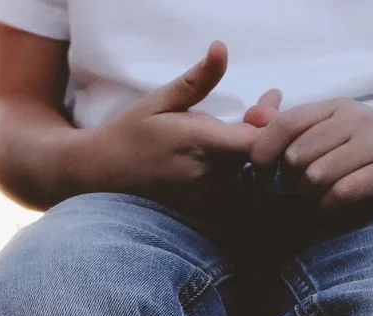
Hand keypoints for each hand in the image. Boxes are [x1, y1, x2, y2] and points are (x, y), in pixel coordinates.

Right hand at [76, 43, 259, 204]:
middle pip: (258, 158)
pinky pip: (236, 191)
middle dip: (265, 130)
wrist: (101, 173)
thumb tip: (220, 48)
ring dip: (254, 150)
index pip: (256, 142)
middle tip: (263, 103)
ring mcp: (205, 197)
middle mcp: (206, 175)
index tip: (264, 103)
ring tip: (247, 121)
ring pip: (248, 175)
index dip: (271, 124)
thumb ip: (198, 79)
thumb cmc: (130, 132)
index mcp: (199, 144)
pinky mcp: (202, 209)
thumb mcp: (161, 100)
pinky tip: (230, 151)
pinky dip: (241, 170)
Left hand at [247, 99, 372, 211]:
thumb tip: (250, 116)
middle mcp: (357, 119)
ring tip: (322, 200)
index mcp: (337, 108)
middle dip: (291, 182)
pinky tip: (336, 209)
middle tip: (303, 192)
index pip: (285, 123)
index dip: (263, 153)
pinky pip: (341, 194)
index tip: (263, 176)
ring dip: (311, 198)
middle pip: (296, 155)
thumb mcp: (332, 134)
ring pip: (316, 176)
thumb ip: (291, 128)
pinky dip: (330, 209)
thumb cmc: (371, 154)